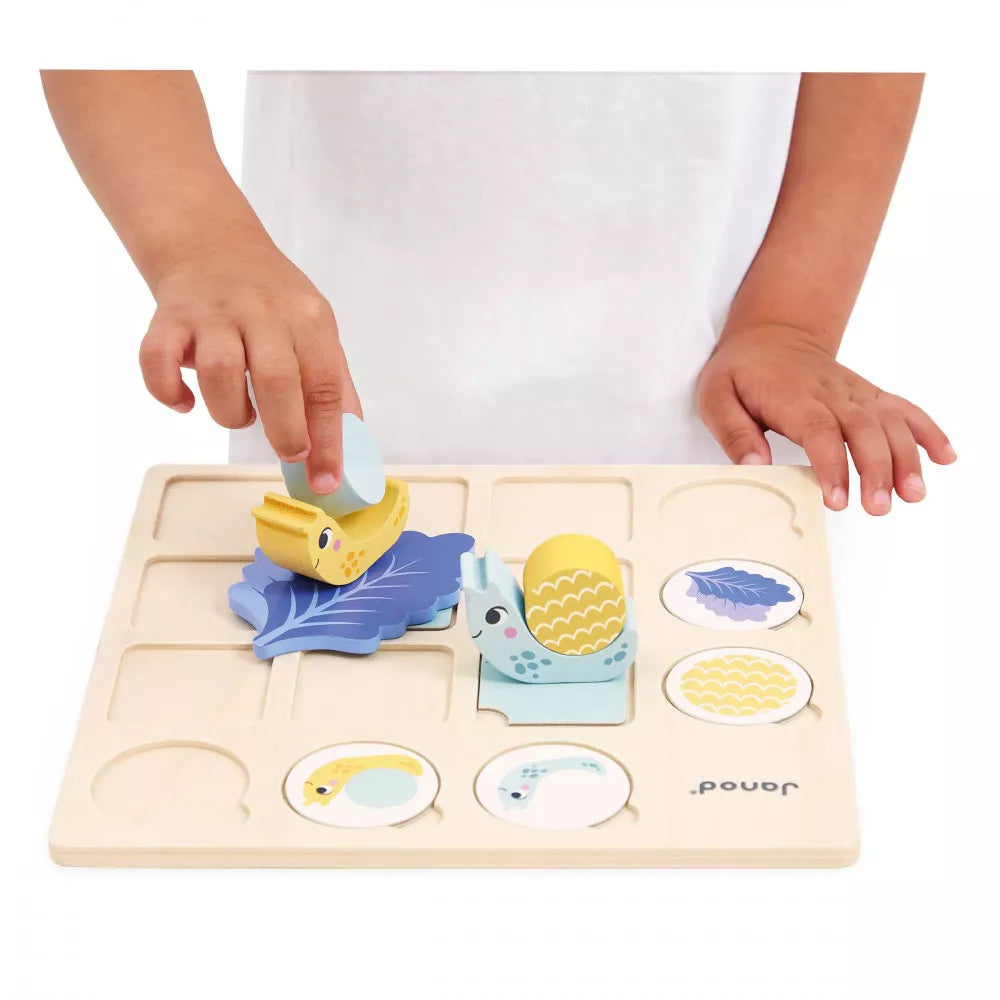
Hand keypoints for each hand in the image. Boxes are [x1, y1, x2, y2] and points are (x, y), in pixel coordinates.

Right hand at [139, 235, 360, 493]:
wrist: (212, 242)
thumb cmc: (271, 298)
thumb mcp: (316, 329)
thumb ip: (333, 383)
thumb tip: (350, 442)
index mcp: (306, 318)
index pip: (325, 385)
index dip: (329, 440)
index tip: (326, 480)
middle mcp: (260, 312)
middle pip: (276, 379)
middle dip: (285, 431)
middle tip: (289, 453)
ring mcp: (211, 313)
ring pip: (218, 372)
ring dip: (231, 412)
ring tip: (243, 414)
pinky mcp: (168, 319)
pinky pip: (158, 362)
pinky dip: (169, 392)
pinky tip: (187, 403)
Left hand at [696, 324, 955, 514]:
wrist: (770, 334)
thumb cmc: (740, 371)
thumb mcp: (715, 398)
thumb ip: (733, 432)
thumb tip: (753, 465)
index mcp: (792, 397)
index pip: (819, 431)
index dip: (833, 465)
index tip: (838, 499)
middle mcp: (831, 393)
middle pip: (863, 429)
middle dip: (876, 468)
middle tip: (879, 506)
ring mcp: (854, 392)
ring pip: (890, 421)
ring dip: (907, 457)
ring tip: (913, 494)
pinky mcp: (868, 395)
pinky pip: (903, 408)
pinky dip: (927, 430)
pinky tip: (944, 456)